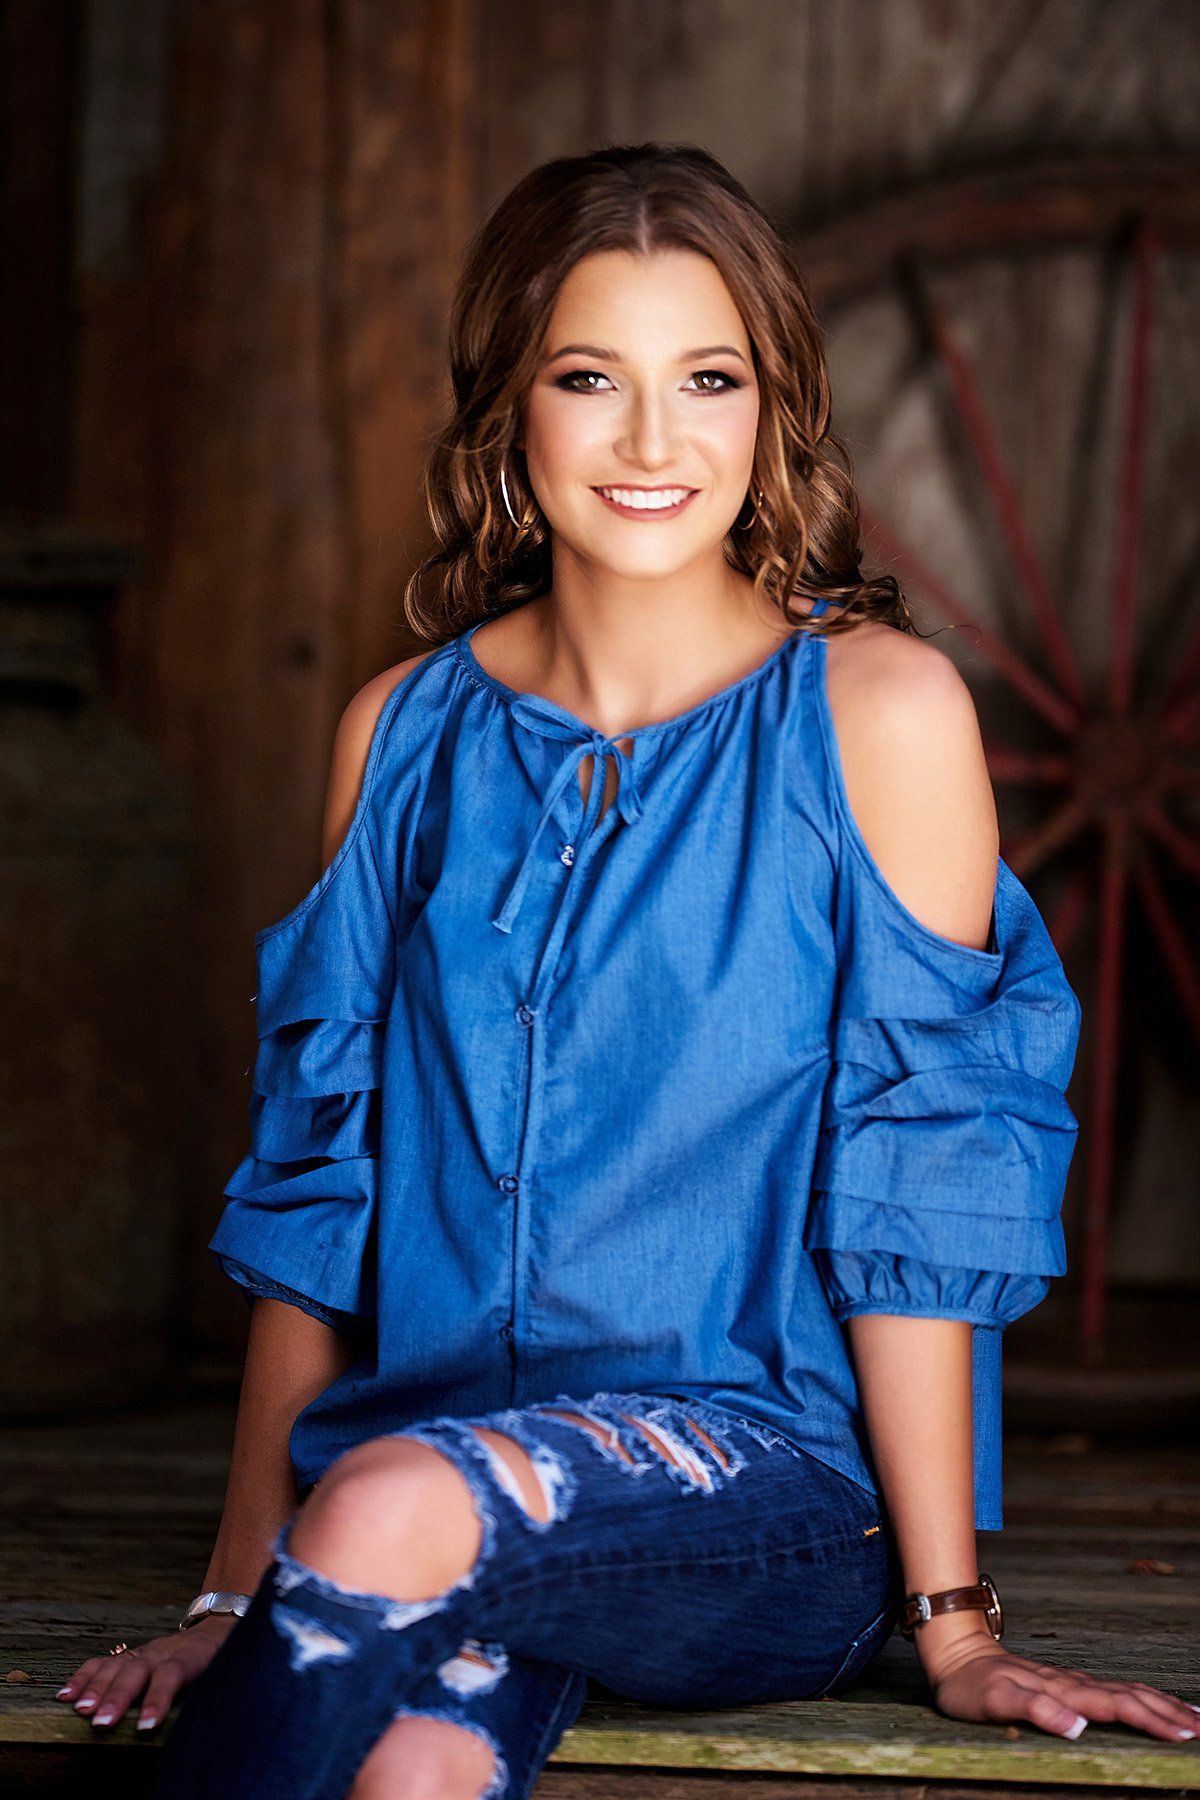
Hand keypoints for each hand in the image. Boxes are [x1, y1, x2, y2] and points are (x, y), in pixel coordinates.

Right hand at [53, 1614, 238, 1733]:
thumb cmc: (224, 1659)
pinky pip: (103, 1662)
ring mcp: (145, 1650)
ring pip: (117, 1665)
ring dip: (96, 1688)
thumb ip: (217, 1692)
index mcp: (192, 1657)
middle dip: (118, 1697)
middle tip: (102, 1722)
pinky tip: (65, 1695)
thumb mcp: (229, 1672)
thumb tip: (210, 1724)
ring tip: (80, 1710)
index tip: (145, 1726)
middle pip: (139, 1670)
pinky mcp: (131, 1654)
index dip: (159, 1698)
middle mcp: (164, 1651)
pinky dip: (83, 1678)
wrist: (220, 1625)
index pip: (174, 1673)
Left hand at [926, 1632, 1199, 1741]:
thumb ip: (1035, 1710)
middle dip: (1169, 1713)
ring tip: (1194, 1716)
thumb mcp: (996, 1700)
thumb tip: (1077, 1727)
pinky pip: (1113, 1692)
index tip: (1185, 1735)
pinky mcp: (1067, 1684)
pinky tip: (1151, 1703)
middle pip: (1131, 1697)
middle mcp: (1073, 1684)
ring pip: (1126, 1692)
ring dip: (1161, 1704)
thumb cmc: (972, 1685)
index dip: (1151, 1720)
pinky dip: (1140, 1698)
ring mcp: (1071, 1682)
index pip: (1116, 1707)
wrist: (954, 1654)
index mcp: (1063, 1690)